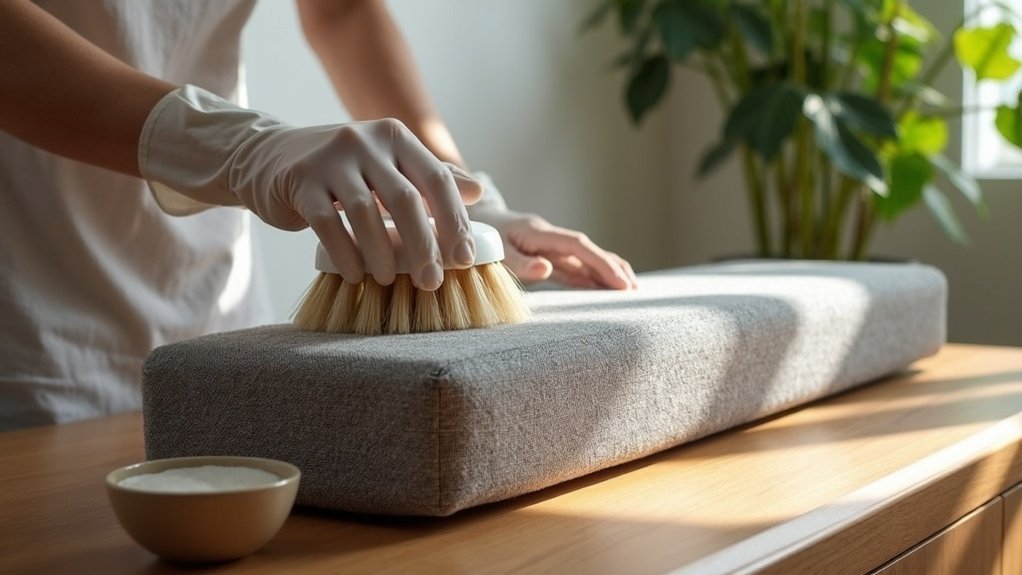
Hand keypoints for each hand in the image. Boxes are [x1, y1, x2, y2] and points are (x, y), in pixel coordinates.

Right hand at [139, 86, 482, 290]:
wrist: (268, 157)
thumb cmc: (340, 170)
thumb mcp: (386, 164)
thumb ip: (429, 177)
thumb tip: (478, 192)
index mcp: (395, 136)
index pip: (437, 179)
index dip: (454, 221)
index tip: (464, 258)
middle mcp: (366, 140)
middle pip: (406, 199)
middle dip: (424, 246)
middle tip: (432, 281)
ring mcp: (330, 158)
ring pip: (367, 213)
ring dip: (383, 255)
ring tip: (391, 280)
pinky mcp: (300, 181)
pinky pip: (329, 225)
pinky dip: (346, 255)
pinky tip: (356, 275)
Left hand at [489, 213, 636, 289]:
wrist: (477, 221)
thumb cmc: (485, 238)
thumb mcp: (496, 251)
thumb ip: (519, 262)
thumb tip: (546, 270)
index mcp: (540, 233)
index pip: (578, 246)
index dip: (600, 262)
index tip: (619, 282)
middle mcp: (550, 237)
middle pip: (589, 250)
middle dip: (612, 268)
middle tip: (633, 290)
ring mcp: (551, 246)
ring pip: (586, 258)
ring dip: (607, 271)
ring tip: (630, 290)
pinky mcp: (548, 255)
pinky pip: (575, 266)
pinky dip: (592, 276)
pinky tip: (606, 288)